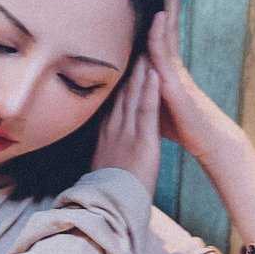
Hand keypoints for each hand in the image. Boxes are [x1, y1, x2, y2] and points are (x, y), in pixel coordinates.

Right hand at [90, 46, 161, 194]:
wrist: (110, 210)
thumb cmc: (108, 194)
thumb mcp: (101, 167)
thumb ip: (102, 151)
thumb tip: (100, 148)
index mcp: (105, 136)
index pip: (112, 102)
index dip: (116, 80)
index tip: (118, 60)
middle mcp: (114, 130)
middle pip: (121, 93)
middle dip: (127, 68)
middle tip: (131, 43)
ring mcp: (127, 134)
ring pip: (133, 97)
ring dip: (140, 72)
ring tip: (145, 47)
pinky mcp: (143, 142)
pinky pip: (147, 111)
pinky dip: (150, 91)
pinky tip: (154, 73)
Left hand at [145, 0, 228, 160]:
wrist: (205, 141)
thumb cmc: (180, 121)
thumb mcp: (153, 95)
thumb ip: (141, 80)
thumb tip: (124, 72)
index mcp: (164, 59)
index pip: (162, 18)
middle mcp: (170, 58)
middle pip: (170, 12)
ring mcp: (174, 68)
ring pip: (169, 26)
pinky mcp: (174, 83)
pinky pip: (164, 54)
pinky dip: (160, 33)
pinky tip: (159, 15)